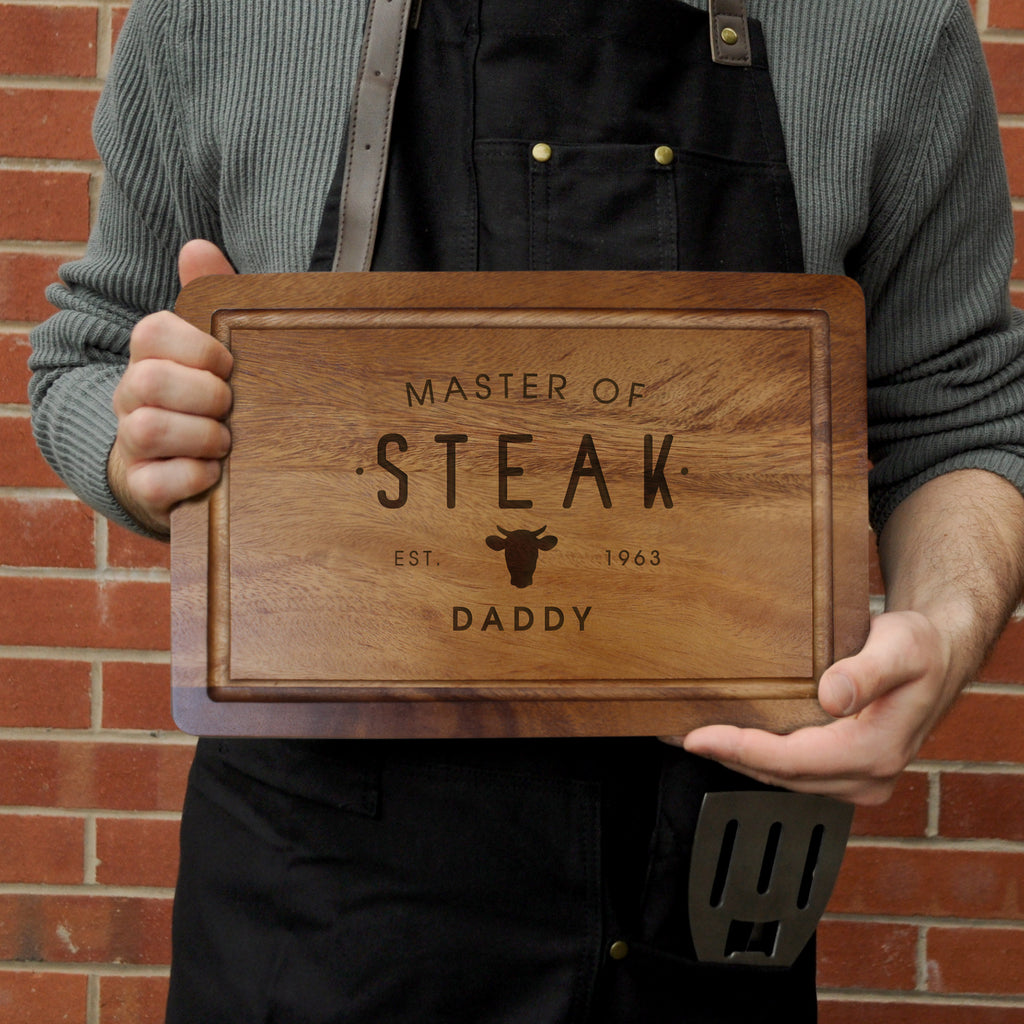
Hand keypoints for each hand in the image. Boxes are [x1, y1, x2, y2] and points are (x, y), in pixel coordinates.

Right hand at [108, 240, 235, 533]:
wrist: (175, 465)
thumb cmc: (203, 399)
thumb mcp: (211, 349)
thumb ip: (209, 296)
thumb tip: (198, 245)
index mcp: (149, 357)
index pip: (153, 332)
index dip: (198, 347)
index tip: (229, 365)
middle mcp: (130, 396)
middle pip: (149, 381)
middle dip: (204, 394)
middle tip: (230, 406)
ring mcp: (130, 442)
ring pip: (149, 430)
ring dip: (201, 437)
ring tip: (224, 441)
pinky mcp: (141, 486)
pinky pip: (156, 482)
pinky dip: (193, 477)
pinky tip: (214, 472)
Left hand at [666, 470, 1023, 806]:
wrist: (940, 657)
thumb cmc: (920, 648)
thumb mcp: (900, 648)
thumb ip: (866, 672)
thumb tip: (832, 697)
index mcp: (875, 753)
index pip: (793, 761)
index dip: (742, 750)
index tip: (697, 736)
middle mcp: (866, 777)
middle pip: (780, 775)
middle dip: (727, 756)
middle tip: (676, 735)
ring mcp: (856, 780)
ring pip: (782, 778)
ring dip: (737, 759)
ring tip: (690, 737)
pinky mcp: (846, 772)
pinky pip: (792, 771)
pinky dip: (758, 757)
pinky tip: (730, 739)